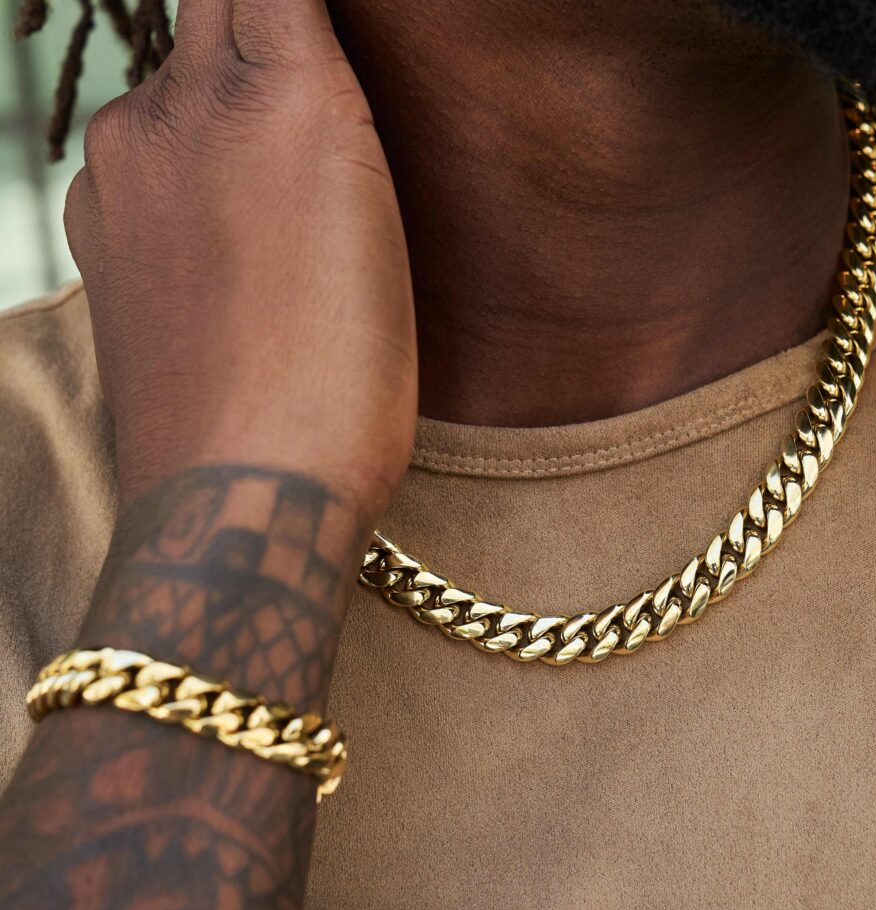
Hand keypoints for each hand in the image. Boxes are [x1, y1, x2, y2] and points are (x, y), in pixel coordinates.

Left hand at [64, 0, 416, 521]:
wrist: (245, 491)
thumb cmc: (345, 375)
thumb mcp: (378, 221)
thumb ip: (329, 105)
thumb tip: (296, 46)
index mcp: (271, 91)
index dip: (294, 7)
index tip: (322, 39)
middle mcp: (171, 108)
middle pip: (211, 10)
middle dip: (263, 34)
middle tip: (312, 116)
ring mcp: (117, 174)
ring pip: (171, 92)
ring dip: (220, 112)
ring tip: (278, 194)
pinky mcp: (94, 238)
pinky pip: (138, 164)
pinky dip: (181, 175)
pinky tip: (224, 243)